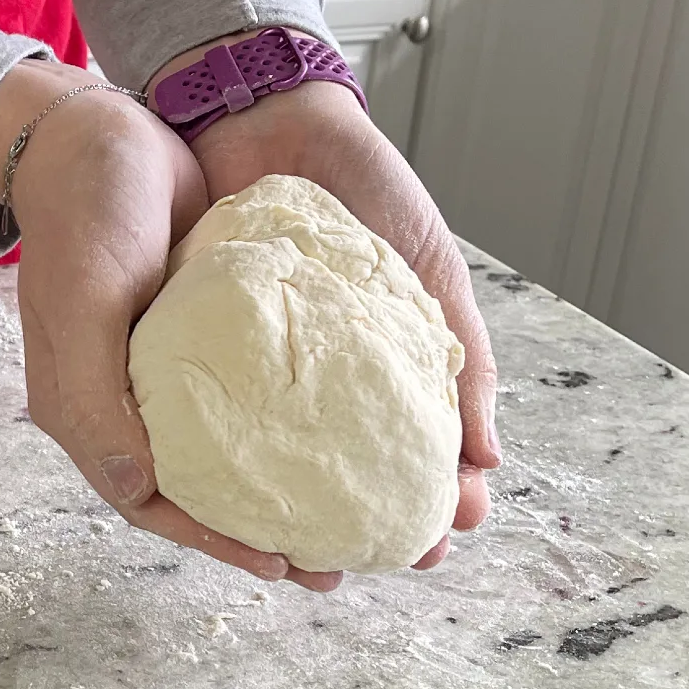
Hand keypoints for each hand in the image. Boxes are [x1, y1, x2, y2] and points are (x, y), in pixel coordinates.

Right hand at [0, 60, 340, 590]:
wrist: (101, 137)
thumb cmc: (86, 214)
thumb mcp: (84, 298)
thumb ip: (92, 395)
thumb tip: (135, 489)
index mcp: (92, 410)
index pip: (153, 501)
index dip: (212, 540)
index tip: (279, 565)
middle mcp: (131, 404)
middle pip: (198, 491)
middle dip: (258, 533)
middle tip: (329, 564)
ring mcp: (171, 372)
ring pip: (229, 453)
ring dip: (279, 491)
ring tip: (341, 519)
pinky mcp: (207, 338)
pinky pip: (248, 397)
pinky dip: (285, 428)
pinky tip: (330, 438)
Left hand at [151, 42, 500, 570]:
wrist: (268, 120)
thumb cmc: (363, 190)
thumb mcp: (426, 270)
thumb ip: (460, 354)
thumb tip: (486, 454)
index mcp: (380, 364)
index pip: (411, 451)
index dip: (425, 501)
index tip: (434, 543)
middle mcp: (318, 377)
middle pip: (335, 470)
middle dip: (351, 526)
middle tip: (356, 569)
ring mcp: (258, 367)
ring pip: (269, 459)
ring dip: (282, 514)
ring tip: (292, 560)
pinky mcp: (203, 350)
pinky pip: (209, 414)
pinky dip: (219, 457)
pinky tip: (225, 497)